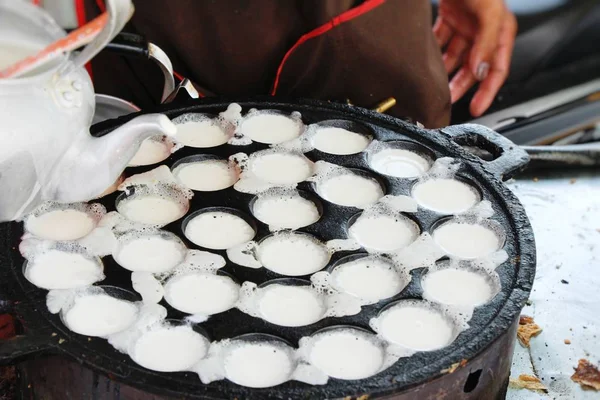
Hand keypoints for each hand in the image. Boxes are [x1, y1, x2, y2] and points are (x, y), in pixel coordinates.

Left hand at [433, 0, 516, 116]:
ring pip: (455, 58)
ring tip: (434, 87)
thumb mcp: (489, 12)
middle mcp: (483, 32)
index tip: (476, 109)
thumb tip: (481, 71)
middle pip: (473, 68)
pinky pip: (441, 43)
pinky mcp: (449, 19)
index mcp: (500, 31)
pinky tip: (425, 64)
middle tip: (447, 101)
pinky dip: (434, 55)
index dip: (488, 92)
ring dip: (445, 73)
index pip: (497, 69)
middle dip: (461, 86)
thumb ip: (486, 43)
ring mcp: (465, 26)